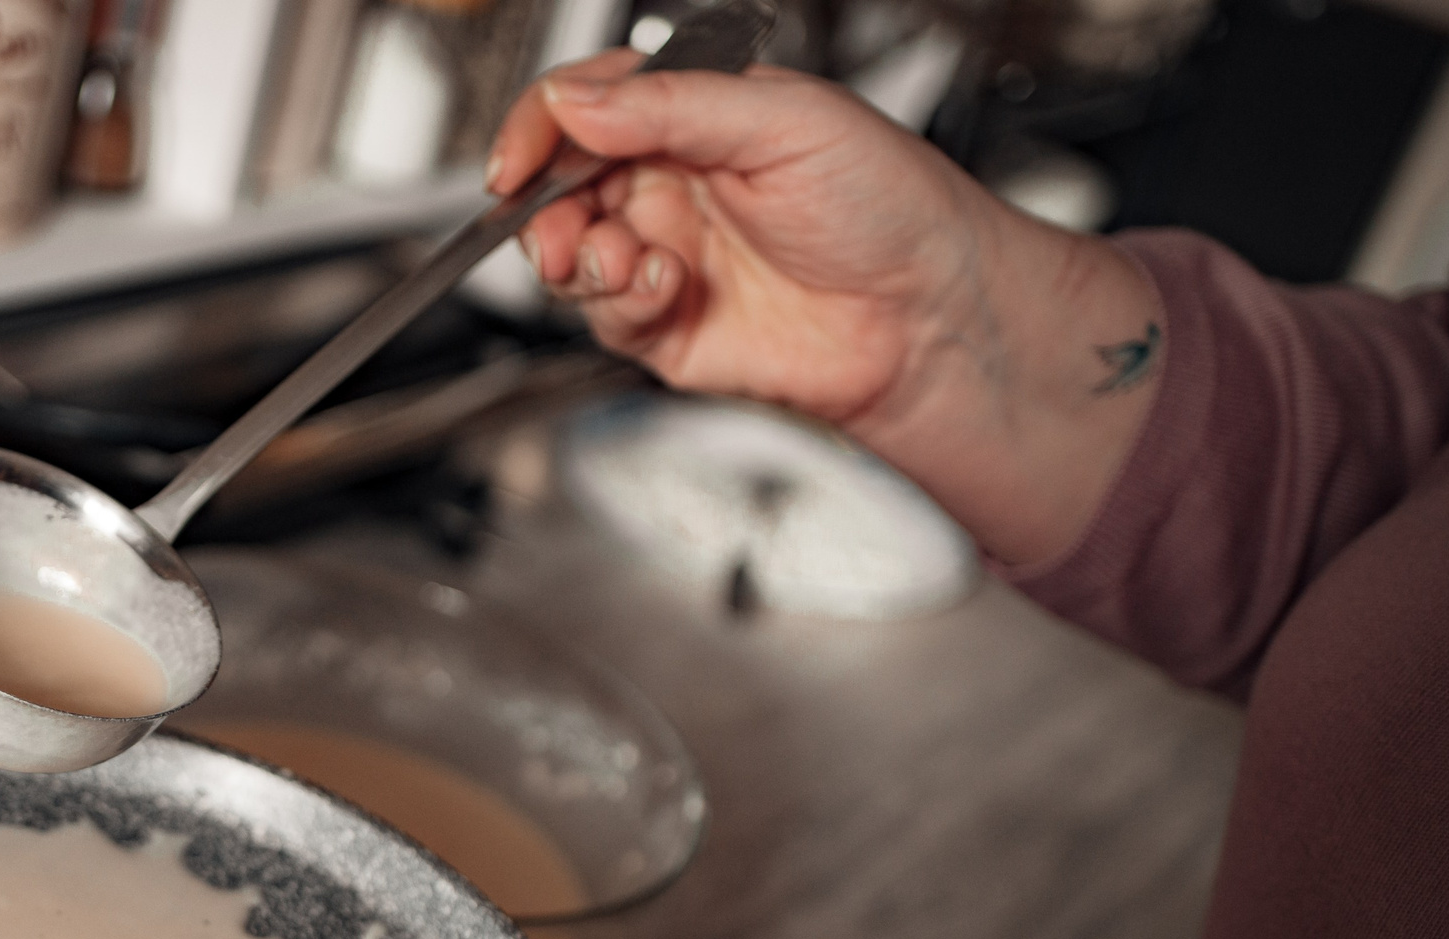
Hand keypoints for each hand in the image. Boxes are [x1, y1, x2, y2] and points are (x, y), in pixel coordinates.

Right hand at [487, 56, 1162, 562]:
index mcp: (694, 115)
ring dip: (576, 256)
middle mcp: (670, 184)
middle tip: (557, 221)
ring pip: (566, 256)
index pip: (586, 105)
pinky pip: (603, 316)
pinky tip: (663, 286)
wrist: (929, 319)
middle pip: (558, 186)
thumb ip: (670, 106)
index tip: (519, 157)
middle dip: (543, 205)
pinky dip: (619, 301)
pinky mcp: (664, 328)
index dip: (541, 126)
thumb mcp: (782, 121)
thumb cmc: (891, 208)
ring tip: (622, 257)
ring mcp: (662, 257)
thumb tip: (577, 100)